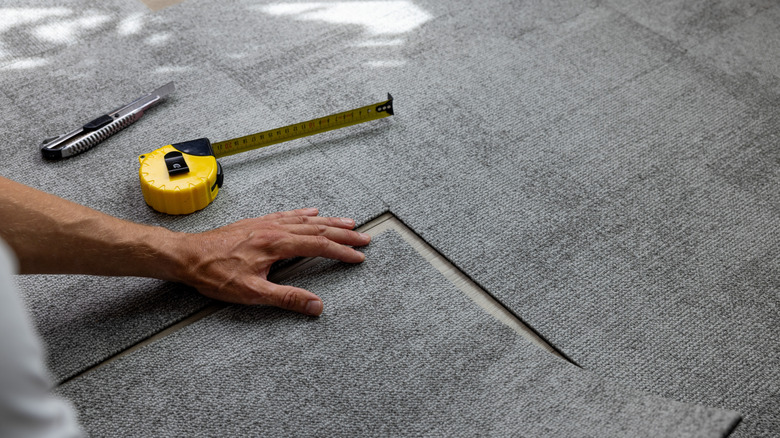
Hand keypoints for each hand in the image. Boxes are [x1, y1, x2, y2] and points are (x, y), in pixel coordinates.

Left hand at [175, 208, 369, 315]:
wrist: (186, 255)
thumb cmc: (214, 274)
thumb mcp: (251, 293)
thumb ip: (286, 298)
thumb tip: (316, 305)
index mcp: (276, 245)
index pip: (318, 246)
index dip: (341, 251)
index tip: (358, 256)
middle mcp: (274, 229)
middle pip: (317, 229)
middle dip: (343, 233)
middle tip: (364, 237)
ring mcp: (265, 224)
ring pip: (305, 220)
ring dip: (329, 221)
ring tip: (348, 222)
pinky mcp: (256, 223)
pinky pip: (287, 215)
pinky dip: (304, 214)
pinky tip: (311, 212)